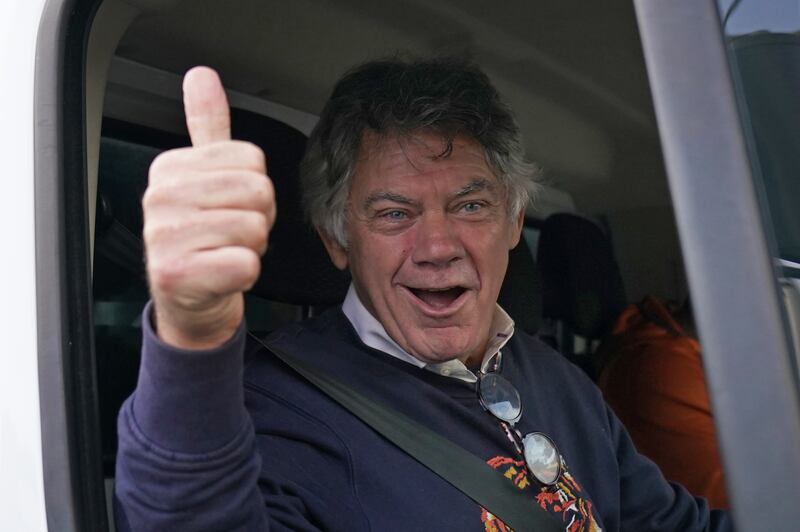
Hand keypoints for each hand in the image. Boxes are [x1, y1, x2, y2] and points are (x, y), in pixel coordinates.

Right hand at [143, 66, 275, 348]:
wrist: (187, 299)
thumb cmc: (202, 236)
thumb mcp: (204, 178)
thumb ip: (207, 127)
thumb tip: (202, 75)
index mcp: (169, 168)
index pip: (252, 160)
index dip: (255, 189)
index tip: (229, 207)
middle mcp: (161, 198)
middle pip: (259, 191)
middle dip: (259, 217)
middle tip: (231, 234)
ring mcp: (165, 237)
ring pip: (256, 228)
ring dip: (253, 247)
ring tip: (224, 252)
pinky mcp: (178, 275)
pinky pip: (247, 264)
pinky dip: (246, 274)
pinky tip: (221, 274)